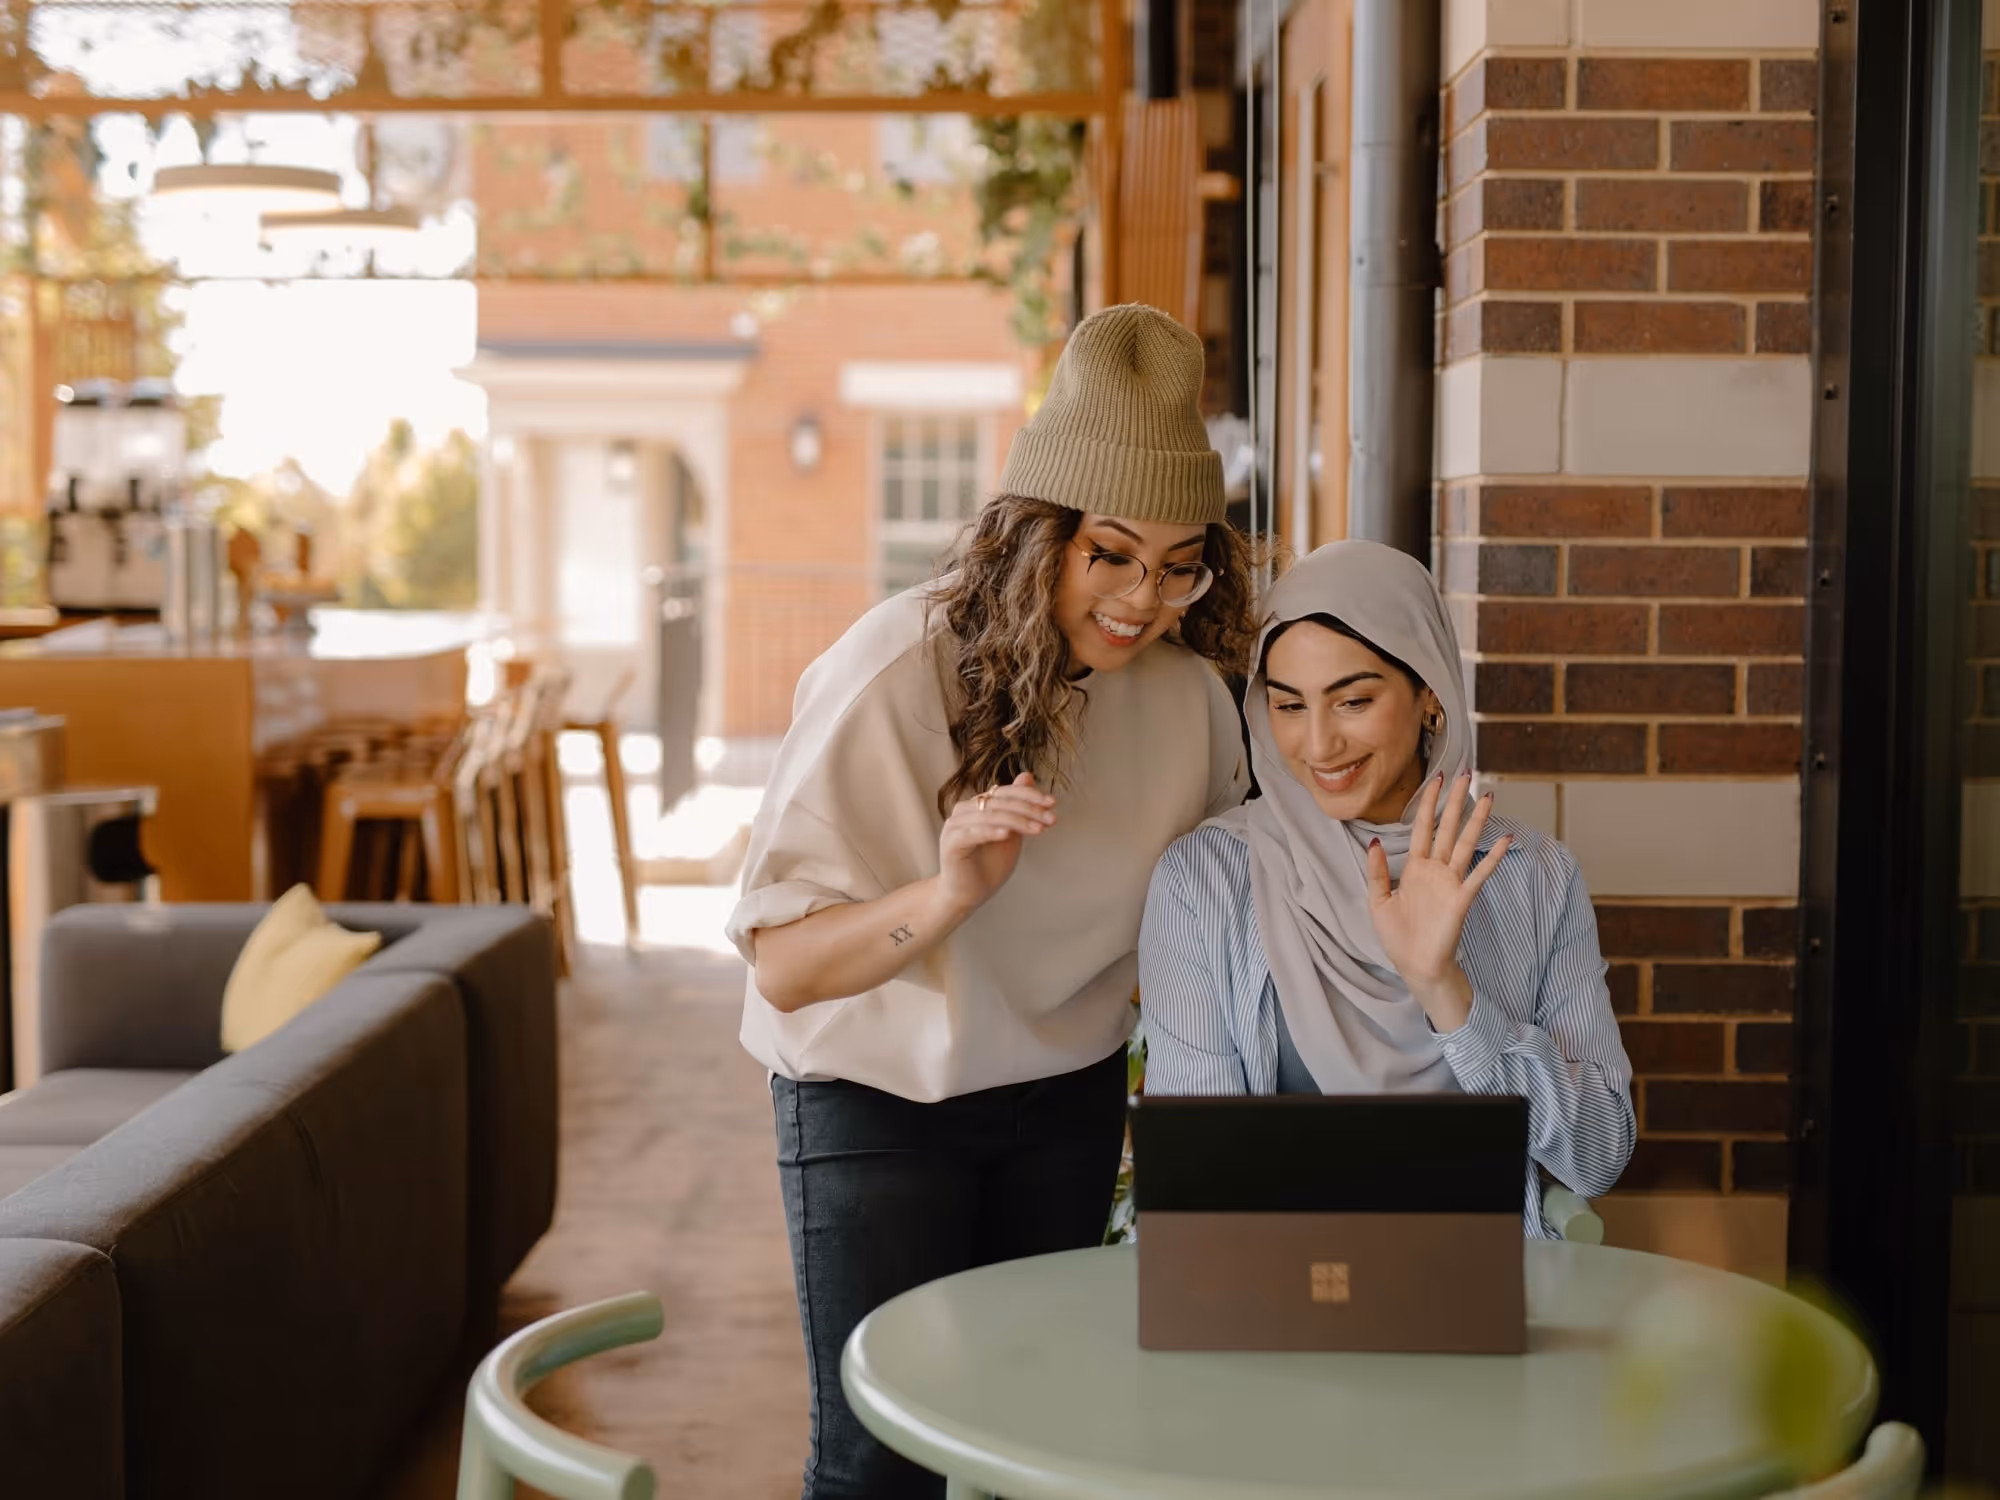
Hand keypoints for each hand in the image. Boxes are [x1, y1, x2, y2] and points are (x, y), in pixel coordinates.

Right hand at [934, 771, 1055, 919]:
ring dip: (1017, 821)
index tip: (1052, 803)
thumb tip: (1027, 775)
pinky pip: (972, 833)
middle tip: (1051, 819)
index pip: (1005, 792)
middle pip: (1000, 802)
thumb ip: (1018, 808)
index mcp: (977, 805)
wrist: (967, 895)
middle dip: (1029, 809)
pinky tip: (1008, 834)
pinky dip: (991, 831)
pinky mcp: (951, 843)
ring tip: (1038, 829)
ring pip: (989, 816)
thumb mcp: (1011, 833)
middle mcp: (964, 811)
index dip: (1030, 795)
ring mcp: (955, 826)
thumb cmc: (988, 865)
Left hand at [1365, 772, 1510, 1019]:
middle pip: (1448, 827)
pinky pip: (1479, 874)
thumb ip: (1377, 872)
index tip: (1435, 779)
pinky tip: (1505, 840)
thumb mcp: (1378, 902)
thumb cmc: (1398, 938)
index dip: (1428, 803)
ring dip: (1476, 820)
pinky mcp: (1462, 899)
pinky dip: (1492, 858)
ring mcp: (1451, 882)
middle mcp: (1435, 870)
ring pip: (1466, 843)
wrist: (1415, 967)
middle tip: (1465, 774)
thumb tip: (1375, 842)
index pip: (1423, 828)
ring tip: (1488, 795)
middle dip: (1455, 801)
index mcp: (1415, 869)